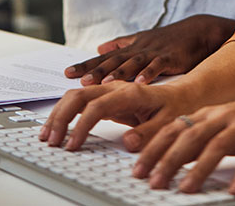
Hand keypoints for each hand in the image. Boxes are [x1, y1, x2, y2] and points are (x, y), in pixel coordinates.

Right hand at [40, 81, 193, 152]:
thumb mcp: (170, 123)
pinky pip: (81, 103)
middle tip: (51, 141)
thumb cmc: (180, 107)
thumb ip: (150, 132)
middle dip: (61, 117)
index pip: (96, 107)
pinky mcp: (108, 100)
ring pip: (76, 97)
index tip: (72, 145)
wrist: (187, 94)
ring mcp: (111, 92)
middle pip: (79, 96)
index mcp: (131, 93)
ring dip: (59, 114)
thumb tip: (127, 141)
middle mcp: (117, 88)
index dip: (81, 126)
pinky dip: (66, 114)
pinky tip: (58, 127)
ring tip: (47, 136)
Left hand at [65, 15, 234, 84]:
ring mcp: (155, 53)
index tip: (67, 73)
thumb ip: (120, 45)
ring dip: (119, 73)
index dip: (86, 65)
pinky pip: (158, 66)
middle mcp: (139, 49)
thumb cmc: (168, 40)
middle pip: (114, 60)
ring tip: (104, 82)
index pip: (104, 58)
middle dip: (97, 70)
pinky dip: (150, 73)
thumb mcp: (142, 40)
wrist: (197, 31)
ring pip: (133, 63)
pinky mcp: (171, 57)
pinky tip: (141, 81)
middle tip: (80, 80)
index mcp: (131, 49)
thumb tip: (99, 48)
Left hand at [134, 88, 234, 195]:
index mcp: (211, 113)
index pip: (175, 129)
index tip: (138, 168)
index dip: (154, 148)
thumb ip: (203, 141)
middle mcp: (224, 114)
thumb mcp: (227, 128)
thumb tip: (175, 159)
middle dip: (168, 160)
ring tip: (186, 189)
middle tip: (154, 181)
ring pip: (216, 145)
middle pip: (190, 136)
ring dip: (199, 169)